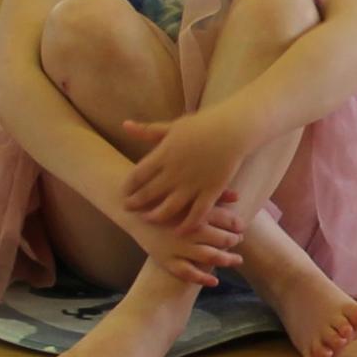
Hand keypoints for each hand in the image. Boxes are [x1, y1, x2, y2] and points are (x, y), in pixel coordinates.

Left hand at [115, 107, 252, 224]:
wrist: (234, 129)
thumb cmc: (203, 124)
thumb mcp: (172, 126)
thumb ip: (148, 131)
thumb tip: (125, 125)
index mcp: (164, 154)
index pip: (138, 175)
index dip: (128, 186)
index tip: (123, 192)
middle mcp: (175, 172)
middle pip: (149, 193)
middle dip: (135, 203)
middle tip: (127, 208)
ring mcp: (193, 184)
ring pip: (169, 208)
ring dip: (156, 216)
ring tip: (148, 219)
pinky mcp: (211, 191)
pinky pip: (197, 214)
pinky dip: (187, 225)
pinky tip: (179, 232)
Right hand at [119, 184, 246, 289]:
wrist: (133, 209)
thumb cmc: (164, 198)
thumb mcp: (187, 192)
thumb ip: (213, 194)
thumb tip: (238, 196)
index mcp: (195, 211)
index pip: (226, 220)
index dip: (237, 225)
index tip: (241, 227)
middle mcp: (189, 230)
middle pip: (222, 239)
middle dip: (233, 241)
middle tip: (238, 240)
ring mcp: (177, 246)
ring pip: (210, 256)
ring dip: (227, 260)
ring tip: (236, 260)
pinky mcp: (166, 259)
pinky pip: (187, 273)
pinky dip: (202, 278)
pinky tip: (215, 281)